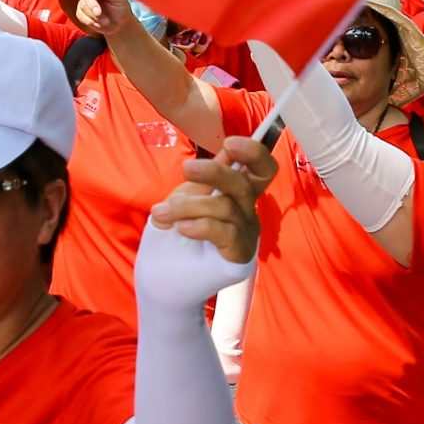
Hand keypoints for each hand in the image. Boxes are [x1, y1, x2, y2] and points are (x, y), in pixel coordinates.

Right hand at [78, 0, 135, 38]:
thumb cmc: (121, 8)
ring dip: (94, 16)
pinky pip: (81, 16)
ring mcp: (85, 1)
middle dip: (92, 4)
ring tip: (106, 21)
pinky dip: (91, 22)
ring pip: (82, 6)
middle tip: (99, 13)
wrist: (120, 25)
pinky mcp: (81, 12)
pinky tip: (100, 24)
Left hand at [150, 141, 267, 265]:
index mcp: (238, 193)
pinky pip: (225, 232)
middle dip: (214, 172)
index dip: (254, 153)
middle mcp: (248, 212)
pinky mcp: (238, 255)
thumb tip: (226, 153)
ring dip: (188, 206)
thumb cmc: (176, 237)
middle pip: (243, 184)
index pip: (262, 169)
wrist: (164, 279)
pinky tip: (181, 228)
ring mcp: (245, 234)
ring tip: (161, 214)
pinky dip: (200, 226)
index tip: (229, 144)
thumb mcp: (184, 199)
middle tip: (186, 169)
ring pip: (226, 208)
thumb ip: (203, 180)